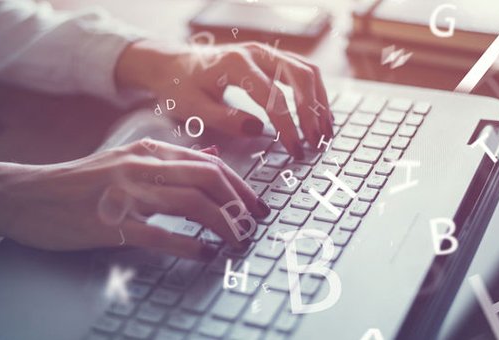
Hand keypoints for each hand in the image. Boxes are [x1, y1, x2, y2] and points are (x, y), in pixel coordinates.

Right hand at [0, 140, 269, 258]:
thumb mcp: (126, 161)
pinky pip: (159, 233)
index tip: (256, 206)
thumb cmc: (78, 183)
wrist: (27, 194)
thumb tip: (213, 159)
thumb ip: (170, 162)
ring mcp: (126, 194)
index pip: (209, 164)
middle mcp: (141, 167)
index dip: (239, 186)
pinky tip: (204, 253)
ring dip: (222, 224)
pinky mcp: (110, 222)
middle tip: (255, 224)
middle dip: (240, 203)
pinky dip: (188, 244)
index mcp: (148, 152)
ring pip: (191, 204)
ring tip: (238, 241)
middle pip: (208, 180)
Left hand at [115, 39, 333, 158]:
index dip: (288, 126)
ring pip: (307, 71)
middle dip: (312, 113)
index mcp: (235, 64)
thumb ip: (224, 119)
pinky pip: (303, 71)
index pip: (273, 97)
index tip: (295, 150)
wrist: (173, 65)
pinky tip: (319, 117)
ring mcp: (267, 52)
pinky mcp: (272, 58)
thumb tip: (258, 129)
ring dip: (321, 102)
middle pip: (300, 78)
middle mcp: (256, 52)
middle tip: (316, 143)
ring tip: (325, 132)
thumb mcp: (192, 108)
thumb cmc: (180, 88)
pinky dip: (316, 93)